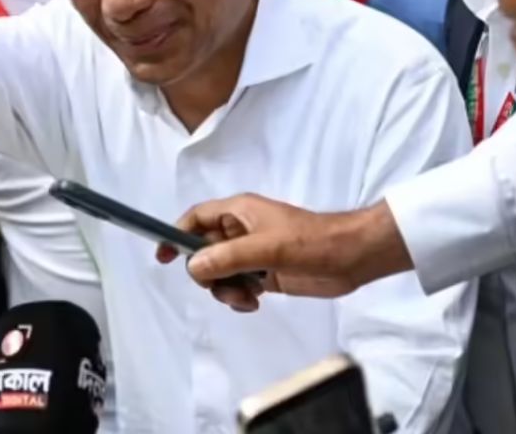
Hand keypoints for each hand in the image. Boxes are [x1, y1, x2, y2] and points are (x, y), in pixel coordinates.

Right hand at [156, 195, 408, 311]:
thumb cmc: (311, 242)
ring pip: (219, 272)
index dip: (176, 234)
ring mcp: (253, 253)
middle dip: (207, 272)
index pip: (196, 218)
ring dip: (224, 289)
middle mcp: (241, 231)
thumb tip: (192, 267)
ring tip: (246, 298)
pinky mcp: (265, 274)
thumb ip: (228, 257)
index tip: (164, 257)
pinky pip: (237, 285)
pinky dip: (238, 296)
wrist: (352, 258)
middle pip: (203, 250)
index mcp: (239, 212)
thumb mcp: (267, 248)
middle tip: (221, 285)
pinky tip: (254, 303)